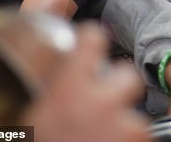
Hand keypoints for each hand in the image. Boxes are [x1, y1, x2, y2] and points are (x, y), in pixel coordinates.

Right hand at [22, 23, 149, 141]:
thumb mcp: (29, 120)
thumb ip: (48, 96)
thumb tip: (49, 81)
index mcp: (69, 88)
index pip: (92, 39)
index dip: (92, 40)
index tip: (91, 44)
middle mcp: (100, 101)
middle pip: (129, 76)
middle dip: (120, 88)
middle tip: (106, 102)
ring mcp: (123, 126)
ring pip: (137, 118)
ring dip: (125, 129)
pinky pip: (141, 140)